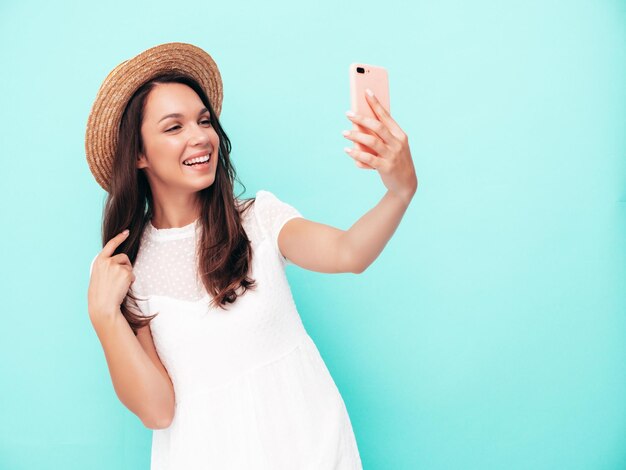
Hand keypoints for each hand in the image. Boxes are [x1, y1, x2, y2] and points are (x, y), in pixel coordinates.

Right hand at [87, 229, 135, 320]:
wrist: (103, 305)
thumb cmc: (99, 294)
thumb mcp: (98, 276)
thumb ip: (106, 267)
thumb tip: (117, 264)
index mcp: (98, 261)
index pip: (110, 245)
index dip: (119, 237)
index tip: (126, 232)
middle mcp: (107, 261)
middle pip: (123, 257)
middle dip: (124, 266)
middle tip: (118, 280)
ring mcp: (116, 265)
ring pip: (128, 266)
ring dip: (127, 274)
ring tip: (118, 285)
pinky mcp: (125, 272)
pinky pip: (132, 274)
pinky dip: (130, 281)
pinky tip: (122, 288)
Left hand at [342, 89, 417, 203]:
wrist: (406, 184)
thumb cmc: (396, 161)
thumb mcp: (393, 146)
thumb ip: (380, 136)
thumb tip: (360, 124)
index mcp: (400, 134)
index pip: (386, 115)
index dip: (376, 103)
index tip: (366, 91)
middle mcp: (397, 143)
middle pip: (377, 127)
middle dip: (362, 118)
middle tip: (348, 113)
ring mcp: (392, 155)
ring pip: (371, 141)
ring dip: (356, 135)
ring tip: (344, 132)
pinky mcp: (386, 167)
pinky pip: (368, 159)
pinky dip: (356, 154)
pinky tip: (347, 150)